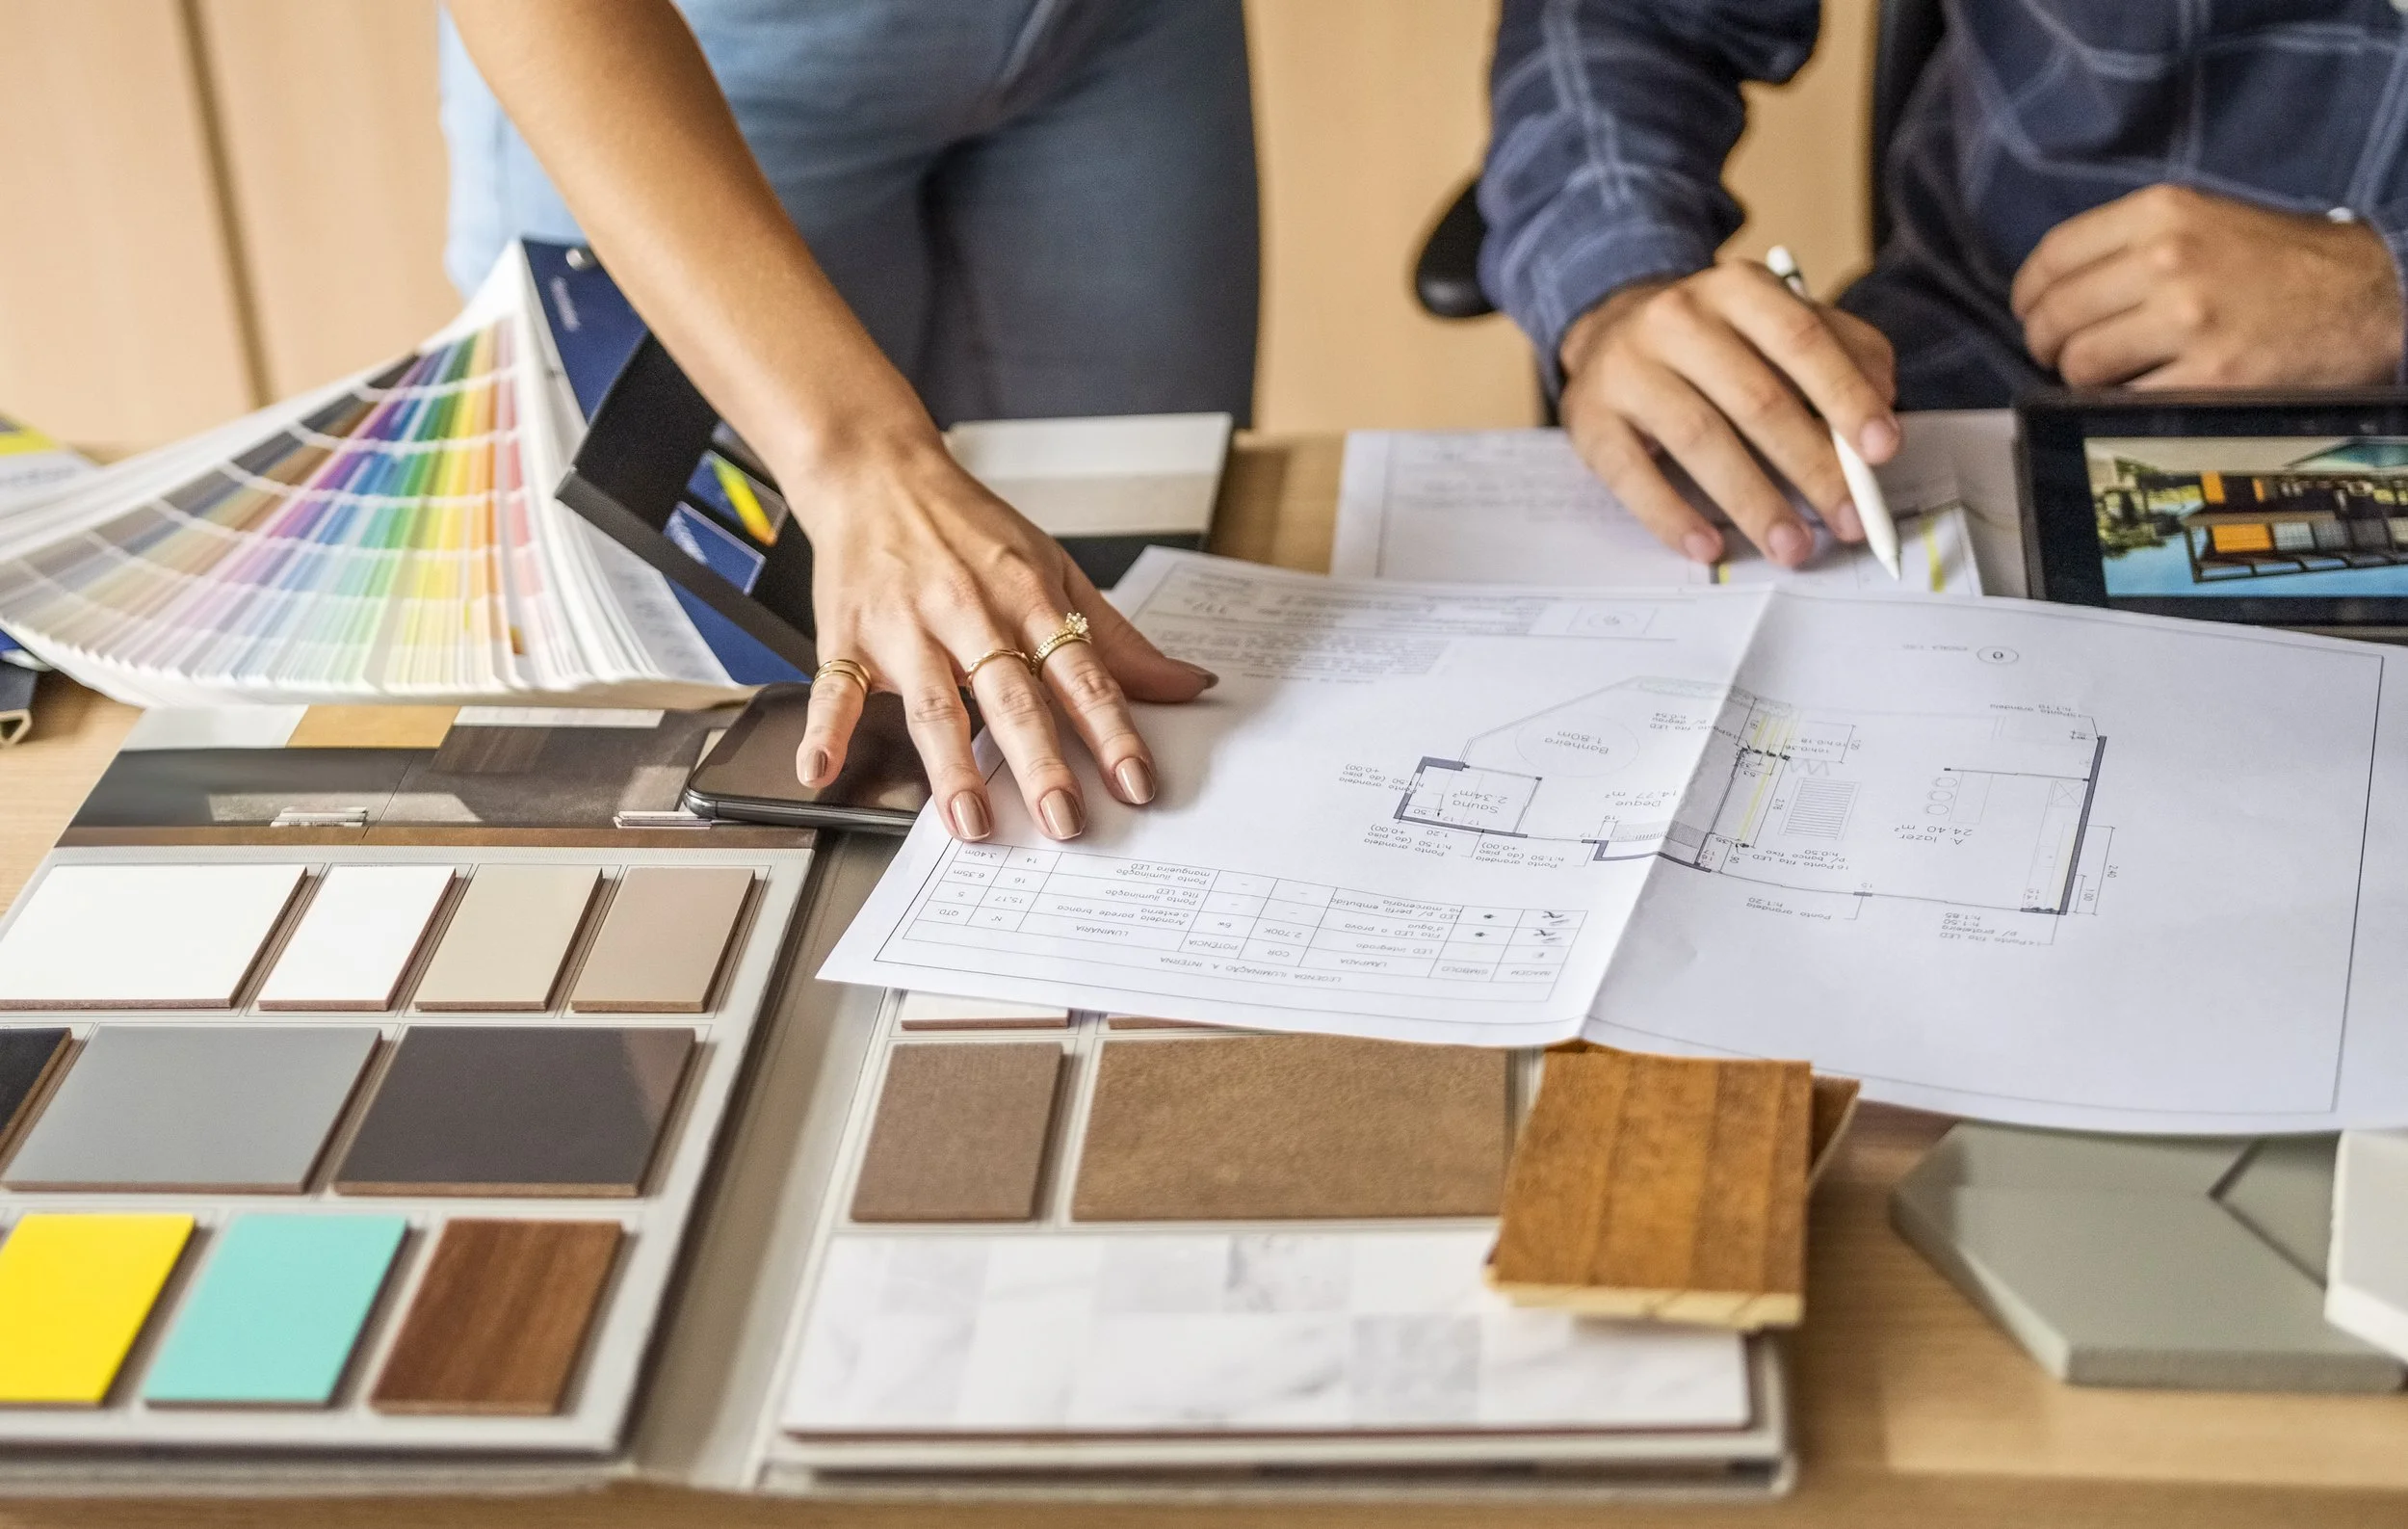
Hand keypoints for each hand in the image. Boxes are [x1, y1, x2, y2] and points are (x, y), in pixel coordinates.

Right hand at [788, 442, 1215, 842]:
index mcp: (1027, 598)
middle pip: (1012, 695)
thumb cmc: (968, 527)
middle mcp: (969, 613)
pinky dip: (824, 730)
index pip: (1081, 673)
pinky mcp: (848, 636)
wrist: (877, 473)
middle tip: (1063, 819)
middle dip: (1040, 761)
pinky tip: (819, 772)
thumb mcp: (1054, 568)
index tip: (1137, 783)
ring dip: (951, 765)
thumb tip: (1187, 685)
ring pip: (934, 702)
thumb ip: (1116, 638)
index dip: (1112, 730)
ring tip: (972, 821)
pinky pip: (835, 687)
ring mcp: (906, 627)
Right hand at [1556, 260, 1899, 567]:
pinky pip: (1632, 475)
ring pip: (1699, 440)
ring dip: (1753, 502)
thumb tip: (1881, 405)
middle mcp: (1676, 319)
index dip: (1846, 396)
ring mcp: (1627, 368)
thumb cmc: (1714, 338)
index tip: (1882, 451)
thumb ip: (1844, 350)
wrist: (1609, 330)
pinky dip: (1673, 516)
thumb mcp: (1780, 321)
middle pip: (1756, 399)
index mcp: (1737, 289)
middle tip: (1849, 519)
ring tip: (1792, 546)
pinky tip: (1709, 545)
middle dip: (1812, 467)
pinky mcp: (1588, 418)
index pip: (1801, 340)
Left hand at [2013, 183, 2405, 388]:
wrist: (2369, 294)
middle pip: (2054, 317)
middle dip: (2048, 344)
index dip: (2029, 295)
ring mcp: (2187, 321)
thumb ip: (2127, 244)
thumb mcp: (2202, 220)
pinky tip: (2141, 392)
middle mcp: (2167, 261)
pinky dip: (2120, 404)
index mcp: (2160, 213)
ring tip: (2107, 375)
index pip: (2051, 258)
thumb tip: (2054, 287)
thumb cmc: (2277, 262)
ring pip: (2078, 364)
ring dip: (2080, 379)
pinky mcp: (2208, 375)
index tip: (2033, 313)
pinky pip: (2122, 401)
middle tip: (2066, 354)